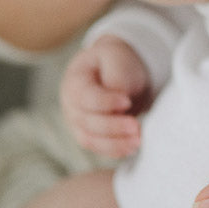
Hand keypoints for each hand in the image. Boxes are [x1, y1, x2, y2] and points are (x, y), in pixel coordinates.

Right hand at [60, 35, 152, 157]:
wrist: (117, 69)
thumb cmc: (116, 61)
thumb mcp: (117, 58)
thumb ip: (117, 80)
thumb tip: (120, 109)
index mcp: (74, 81)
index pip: (86, 96)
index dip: (106, 102)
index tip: (127, 101)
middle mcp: (71, 104)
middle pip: (87, 121)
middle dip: (113, 127)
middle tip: (136, 126)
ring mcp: (77, 122)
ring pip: (91, 139)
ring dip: (115, 144)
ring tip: (137, 141)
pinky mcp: (89, 134)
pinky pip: (99, 147)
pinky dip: (115, 150)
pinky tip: (132, 147)